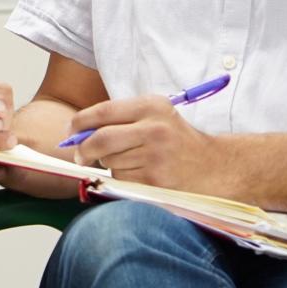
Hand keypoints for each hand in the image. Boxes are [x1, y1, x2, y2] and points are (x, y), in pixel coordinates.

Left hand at [68, 95, 221, 190]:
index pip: (103, 111)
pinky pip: (123, 181)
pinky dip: (123, 180)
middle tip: (81, 155)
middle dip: (84, 149)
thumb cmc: (178, 141)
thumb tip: (76, 131)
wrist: (217, 167)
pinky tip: (142, 175)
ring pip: (110, 162)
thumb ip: (120, 118)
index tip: (70, 131)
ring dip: (110, 166)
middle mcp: (154, 129)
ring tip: (132, 162)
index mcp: (152, 106)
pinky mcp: (156, 181)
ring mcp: (156, 157)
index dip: (79, 122)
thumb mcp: (156, 116)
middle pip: (100, 140)